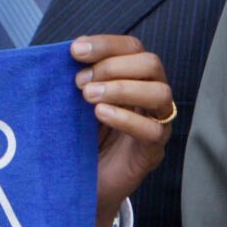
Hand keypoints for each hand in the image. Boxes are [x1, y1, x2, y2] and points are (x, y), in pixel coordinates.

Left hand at [70, 36, 172, 226]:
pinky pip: (153, 130)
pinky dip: (126, 118)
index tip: (75, 51)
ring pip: (159, 93)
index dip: (106, 44)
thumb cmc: (79, 136)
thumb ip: (77, 77)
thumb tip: (67, 51)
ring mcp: (156, 122)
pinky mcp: (153, 150)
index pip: (132, 47)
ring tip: (89, 96)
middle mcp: (150, 95)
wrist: (80, 183)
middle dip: (113, 66)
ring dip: (121, 88)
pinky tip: (101, 114)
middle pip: (151, 64)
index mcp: (133, 78)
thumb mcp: (75, 102)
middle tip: (80, 82)